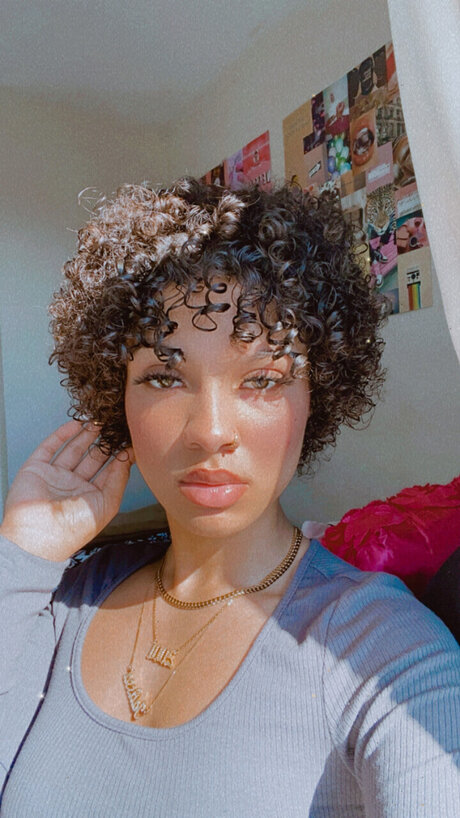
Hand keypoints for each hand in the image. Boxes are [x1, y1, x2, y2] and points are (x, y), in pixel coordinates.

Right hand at [0, 421, 134, 560]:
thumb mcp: (106, 504)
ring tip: (100, 421)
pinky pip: (50, 447)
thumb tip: (128, 457)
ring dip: (85, 435)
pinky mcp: (36, 469)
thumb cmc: (74, 528)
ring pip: (72, 450)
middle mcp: (73, 487)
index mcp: (91, 498)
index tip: (131, 441)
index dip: (119, 457)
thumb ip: (119, 479)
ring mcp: (55, 477)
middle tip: (115, 427)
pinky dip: (62, 434)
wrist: (38, 535)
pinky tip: (76, 424)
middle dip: (104, 444)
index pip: (108, 473)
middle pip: (92, 459)